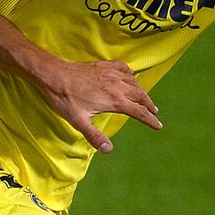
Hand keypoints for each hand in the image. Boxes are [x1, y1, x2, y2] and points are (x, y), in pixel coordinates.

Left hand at [39, 59, 162, 152]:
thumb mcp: (78, 121)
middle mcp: (118, 86)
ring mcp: (112, 73)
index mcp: (115, 101)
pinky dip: (131, 74)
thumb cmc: (65, 99)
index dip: (150, 120)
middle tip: (155, 113)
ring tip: (145, 98)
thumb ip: (94, 136)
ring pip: (135, 83)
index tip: (158, 126)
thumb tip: (108, 149)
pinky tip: (130, 77)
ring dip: (142, 92)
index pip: (139, 112)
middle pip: (141, 96)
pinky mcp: (105, 65)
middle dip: (149, 106)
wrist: (55, 75)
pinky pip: (125, 68)